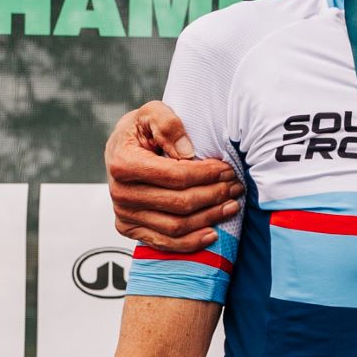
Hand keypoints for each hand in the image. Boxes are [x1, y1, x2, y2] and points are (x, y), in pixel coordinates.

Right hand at [107, 102, 239, 251]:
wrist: (121, 150)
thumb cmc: (141, 130)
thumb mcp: (152, 113)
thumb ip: (168, 124)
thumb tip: (187, 152)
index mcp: (123, 163)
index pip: (175, 175)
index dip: (206, 174)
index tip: (227, 170)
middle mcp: (120, 192)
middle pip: (179, 203)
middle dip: (214, 195)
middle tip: (235, 187)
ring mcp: (124, 214)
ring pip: (176, 226)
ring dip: (209, 218)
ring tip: (232, 205)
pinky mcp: (129, 229)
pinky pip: (164, 243)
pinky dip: (191, 242)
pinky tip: (212, 233)